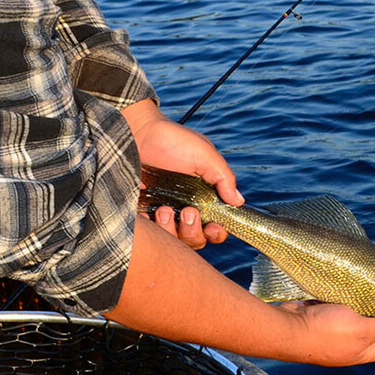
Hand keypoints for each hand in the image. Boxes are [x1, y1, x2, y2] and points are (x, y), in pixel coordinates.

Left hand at [121, 99, 243, 248]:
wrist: (136, 132)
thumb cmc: (172, 140)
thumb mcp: (204, 154)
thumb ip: (223, 178)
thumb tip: (238, 202)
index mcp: (203, 199)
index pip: (215, 228)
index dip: (216, 233)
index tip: (212, 226)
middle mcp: (184, 210)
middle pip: (195, 241)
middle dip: (193, 232)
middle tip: (188, 212)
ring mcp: (162, 214)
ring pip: (172, 242)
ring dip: (171, 230)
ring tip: (164, 209)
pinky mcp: (141, 214)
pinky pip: (147, 235)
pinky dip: (149, 230)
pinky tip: (147, 215)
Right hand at [277, 301, 374, 366]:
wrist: (285, 328)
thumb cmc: (324, 332)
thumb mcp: (360, 330)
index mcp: (363, 351)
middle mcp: (351, 344)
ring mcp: (336, 330)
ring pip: (358, 317)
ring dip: (368, 305)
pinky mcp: (323, 316)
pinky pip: (341, 307)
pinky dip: (349, 299)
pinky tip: (358, 286)